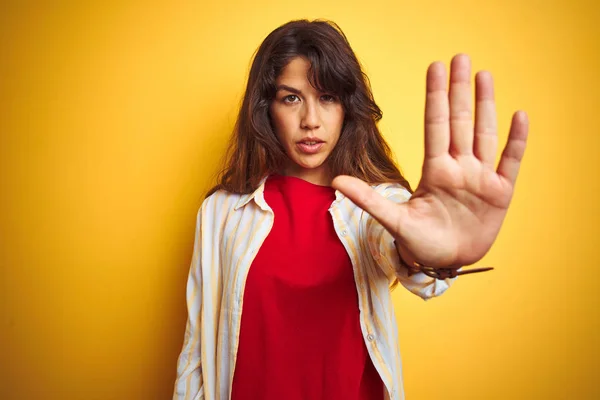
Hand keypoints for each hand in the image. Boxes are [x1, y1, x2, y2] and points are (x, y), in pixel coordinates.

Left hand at [332, 54, 528, 267]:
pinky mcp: (499, 193)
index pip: (435, 125)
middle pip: (459, 121)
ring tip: (485, 76)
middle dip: (459, 90)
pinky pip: (509, 161)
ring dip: (485, 105)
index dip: (435, 96)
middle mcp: (458, 167)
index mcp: (434, 170)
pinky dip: (516, 141)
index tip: (435, 67)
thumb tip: (336, 182)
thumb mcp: (393, 221)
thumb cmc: (420, 242)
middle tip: (461, 57)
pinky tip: (519, 115)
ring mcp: (479, 178)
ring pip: (484, 134)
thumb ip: (369, 199)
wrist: (445, 262)